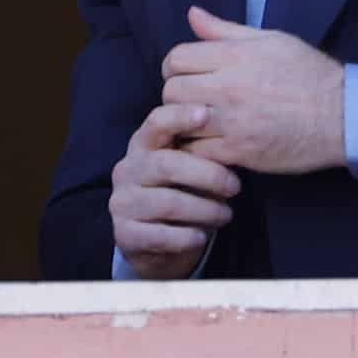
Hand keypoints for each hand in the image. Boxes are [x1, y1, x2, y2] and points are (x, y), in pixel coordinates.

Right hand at [108, 103, 240, 279]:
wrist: (154, 243)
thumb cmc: (179, 194)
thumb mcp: (187, 168)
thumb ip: (201, 152)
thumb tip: (235, 139)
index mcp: (142, 145)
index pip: (156, 122)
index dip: (180, 116)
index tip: (208, 114)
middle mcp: (127, 169)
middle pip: (166, 164)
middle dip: (207, 175)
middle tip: (236, 186)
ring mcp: (122, 202)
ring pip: (167, 203)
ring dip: (204, 210)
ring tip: (226, 215)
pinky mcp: (124, 235)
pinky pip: (160, 236)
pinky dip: (187, 237)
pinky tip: (202, 236)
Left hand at [162, 5, 344, 175]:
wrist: (344, 117)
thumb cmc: (309, 74)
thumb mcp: (270, 40)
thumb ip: (225, 30)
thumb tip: (192, 14)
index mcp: (235, 56)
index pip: (176, 57)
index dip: (175, 66)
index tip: (186, 74)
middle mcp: (229, 87)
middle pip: (171, 90)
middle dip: (176, 93)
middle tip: (191, 99)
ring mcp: (233, 122)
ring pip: (179, 121)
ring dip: (183, 122)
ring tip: (197, 122)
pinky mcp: (240, 152)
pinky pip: (197, 151)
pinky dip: (196, 149)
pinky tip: (208, 144)